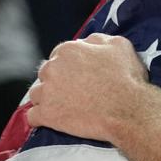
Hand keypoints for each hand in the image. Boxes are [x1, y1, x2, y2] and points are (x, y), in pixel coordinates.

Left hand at [26, 34, 149, 140]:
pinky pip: (32, 116)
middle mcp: (52, 68)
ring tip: (64, 108)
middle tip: (73, 93)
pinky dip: (41, 119)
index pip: (58, 55)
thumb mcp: (119, 45)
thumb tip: (86, 42)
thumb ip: (98, 39)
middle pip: (45, 74)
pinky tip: (52, 121)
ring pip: (36, 94)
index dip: (69, 67)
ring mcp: (47, 92)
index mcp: (68, 50)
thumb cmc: (127, 78)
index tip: (78, 77)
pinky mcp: (46, 114)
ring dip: (46, 100)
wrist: (128, 111)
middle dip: (56, 82)